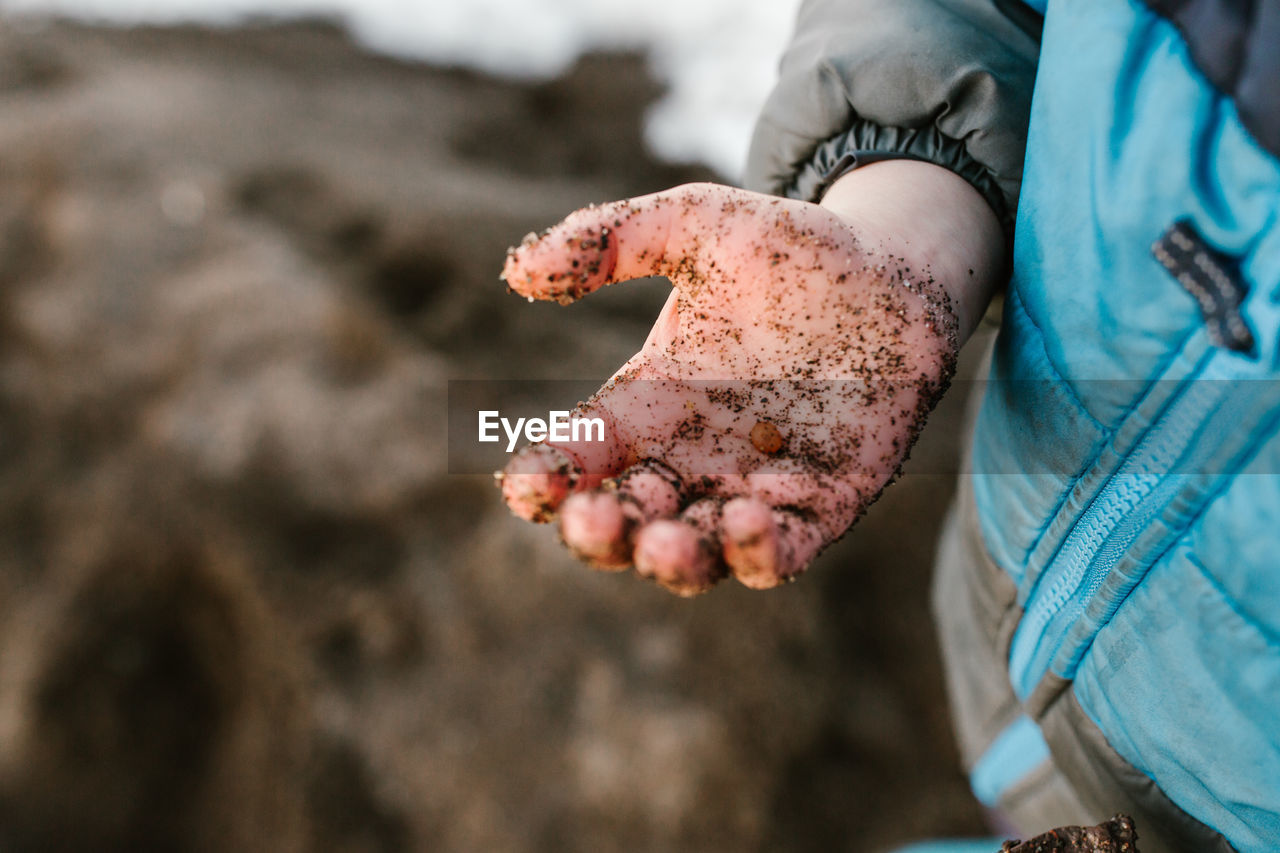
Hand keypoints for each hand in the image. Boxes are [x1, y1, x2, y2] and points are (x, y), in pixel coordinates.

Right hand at [498, 161, 1002, 595]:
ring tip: (666, 542)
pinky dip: (759, 553)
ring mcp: (750, 490)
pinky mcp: (821, 505)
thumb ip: (609, 240)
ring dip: (671, 560)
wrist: (895, 271)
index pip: (571, 461)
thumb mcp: (694, 224)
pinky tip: (747, 521)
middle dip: (599, 534)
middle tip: (596, 516)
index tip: (530, 481)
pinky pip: (781, 552)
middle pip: (622, 525)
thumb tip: (517, 271)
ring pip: (694, 556)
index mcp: (641, 407)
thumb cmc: (788, 251)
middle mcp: (686, 461)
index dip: (540, 481)